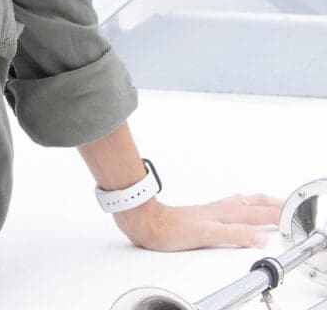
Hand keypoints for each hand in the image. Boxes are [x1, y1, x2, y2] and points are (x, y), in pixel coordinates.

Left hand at [115, 193, 283, 250]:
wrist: (147, 222)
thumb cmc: (171, 229)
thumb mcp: (207, 235)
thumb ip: (235, 235)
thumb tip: (261, 237)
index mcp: (226, 213)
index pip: (260, 213)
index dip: (278, 214)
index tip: (292, 216)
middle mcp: (221, 209)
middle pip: (254, 202)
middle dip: (273, 203)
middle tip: (288, 205)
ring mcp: (213, 210)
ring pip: (243, 202)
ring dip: (260, 202)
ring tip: (271, 204)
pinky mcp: (204, 214)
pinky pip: (232, 206)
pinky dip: (245, 206)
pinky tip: (240, 209)